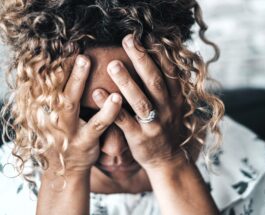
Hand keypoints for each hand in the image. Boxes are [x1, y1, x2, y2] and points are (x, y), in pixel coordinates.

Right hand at [43, 55, 122, 175]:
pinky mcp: (83, 141)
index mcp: (49, 105)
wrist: (65, 167)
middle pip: (58, 86)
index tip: (72, 45)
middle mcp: (53, 115)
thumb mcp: (61, 114)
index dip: (62, 63)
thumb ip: (67, 94)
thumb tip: (77, 68)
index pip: (54, 80)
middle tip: (80, 50)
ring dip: (81, 83)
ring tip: (101, 67)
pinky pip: (96, 125)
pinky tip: (117, 98)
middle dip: (69, 68)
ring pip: (72, 103)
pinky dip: (106, 111)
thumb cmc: (68, 133)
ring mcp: (66, 129)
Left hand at [93, 34, 187, 170]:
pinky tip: (96, 92)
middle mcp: (167, 109)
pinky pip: (124, 121)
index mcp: (175, 98)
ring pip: (141, 101)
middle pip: (154, 81)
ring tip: (112, 64)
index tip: (147, 36)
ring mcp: (154, 124)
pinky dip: (111, 107)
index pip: (170, 72)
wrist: (167, 159)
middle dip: (141, 59)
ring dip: (126, 82)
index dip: (159, 54)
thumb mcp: (173, 106)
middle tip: (127, 40)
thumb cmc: (165, 128)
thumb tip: (158, 60)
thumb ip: (166, 86)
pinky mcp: (140, 138)